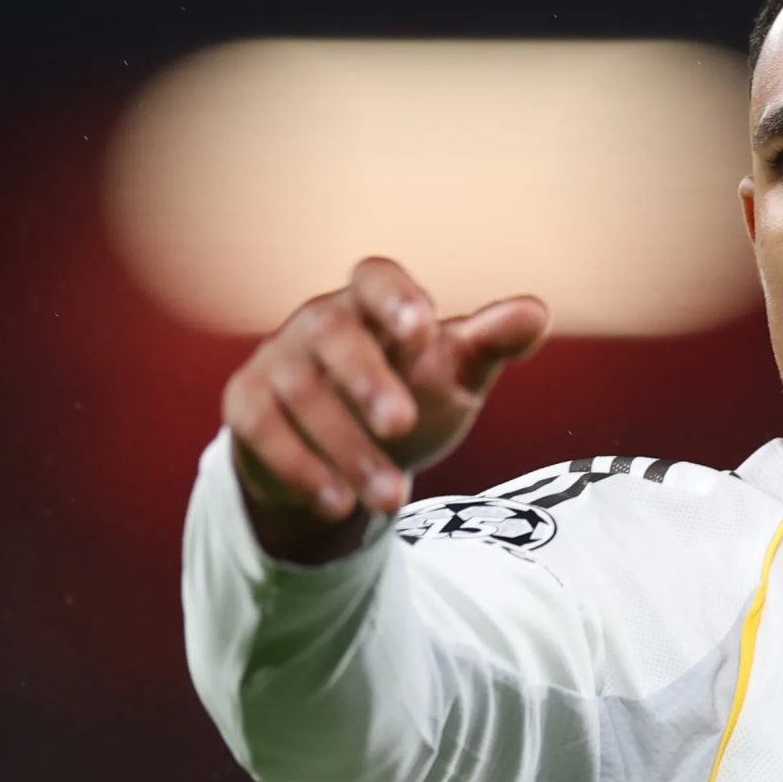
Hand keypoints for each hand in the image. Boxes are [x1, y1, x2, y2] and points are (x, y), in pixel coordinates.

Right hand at [221, 257, 548, 560]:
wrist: (339, 451)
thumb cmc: (405, 393)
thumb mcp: (453, 373)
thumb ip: (488, 344)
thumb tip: (535, 313)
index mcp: (372, 304)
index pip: (376, 278)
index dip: (395, 298)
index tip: (422, 328)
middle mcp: (318, 323)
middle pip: (334, 337)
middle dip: (367, 381)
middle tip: (402, 426)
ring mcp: (277, 361)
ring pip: (302, 395)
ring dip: (347, 449)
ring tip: (392, 498)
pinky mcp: (247, 405)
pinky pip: (263, 431)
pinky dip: (301, 468)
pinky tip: (339, 502)